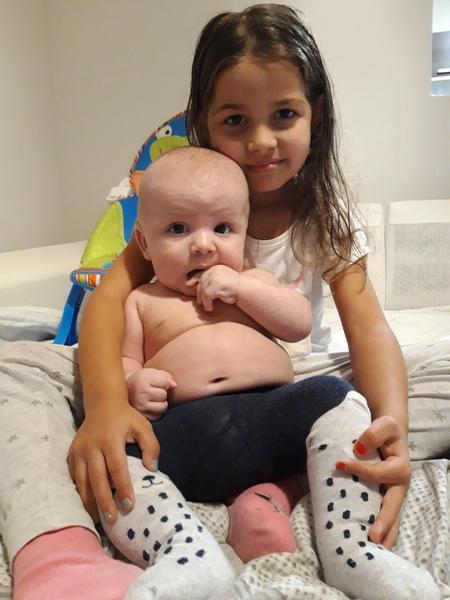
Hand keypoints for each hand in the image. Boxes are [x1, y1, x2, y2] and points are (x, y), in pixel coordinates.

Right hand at [68, 401, 159, 523]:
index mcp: (110, 438)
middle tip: (113, 520)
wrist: (102, 404)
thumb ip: (151, 446)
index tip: (129, 505)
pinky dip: (81, 493)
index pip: (117, 467)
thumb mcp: (143, 426)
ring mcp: (78, 451)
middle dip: (104, 501)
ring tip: (100, 519)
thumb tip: (152, 469)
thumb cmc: (126, 418)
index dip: (122, 487)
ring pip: (82, 481)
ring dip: (90, 502)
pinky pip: (74, 478)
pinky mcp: (71, 454)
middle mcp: (91, 446)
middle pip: (97, 478)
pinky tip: (89, 505)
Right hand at [127, 368, 176, 419]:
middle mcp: (139, 394)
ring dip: (161, 403)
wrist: (127, 391)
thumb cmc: (143, 381)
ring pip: (163, 406)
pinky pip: (159, 416)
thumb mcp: (153, 374)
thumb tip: (175, 386)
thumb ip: (167, 377)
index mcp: (142, 380)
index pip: (165, 382)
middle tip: (152, 391)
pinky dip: (157, 411)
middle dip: (161, 392)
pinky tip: (149, 406)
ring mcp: (140, 407)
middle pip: (164, 395)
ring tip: (152, 399)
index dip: (163, 382)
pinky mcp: (142, 417)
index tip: (154, 383)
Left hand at [188, 265, 240, 310]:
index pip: (202, 273)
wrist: (246, 290)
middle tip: (199, 302)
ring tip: (207, 307)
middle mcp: (215, 270)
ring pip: (203, 290)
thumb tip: (194, 284)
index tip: (188, 284)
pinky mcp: (216, 286)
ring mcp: (215, 278)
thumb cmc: (234, 287)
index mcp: (216, 268)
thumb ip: (212, 279)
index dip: (194, 279)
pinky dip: (207, 303)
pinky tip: (210, 307)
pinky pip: (207, 296)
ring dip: (204, 301)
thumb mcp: (222, 279)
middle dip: (199, 293)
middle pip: (201, 282)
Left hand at [336, 416, 410, 548]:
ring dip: (384, 534)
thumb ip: (374, 433)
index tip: (339, 464)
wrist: (390, 432)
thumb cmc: (386, 429)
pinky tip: (372, 544)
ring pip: (392, 518)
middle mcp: (399, 485)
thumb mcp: (384, 424)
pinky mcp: (386, 497)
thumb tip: (360, 449)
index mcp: (400, 467)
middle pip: (394, 506)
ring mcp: (393, 494)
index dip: (360, 470)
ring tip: (373, 551)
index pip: (379, 473)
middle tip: (373, 537)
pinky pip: (385, 516)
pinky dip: (381, 530)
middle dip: (384, 522)